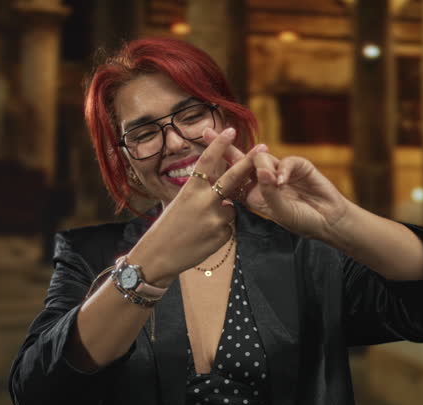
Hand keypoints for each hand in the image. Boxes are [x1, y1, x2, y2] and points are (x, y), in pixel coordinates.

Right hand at [127, 128, 257, 284]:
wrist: (158, 256)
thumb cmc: (166, 227)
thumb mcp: (179, 203)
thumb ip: (200, 194)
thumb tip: (221, 189)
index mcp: (190, 190)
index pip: (206, 162)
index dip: (218, 145)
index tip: (229, 130)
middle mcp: (204, 202)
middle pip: (232, 177)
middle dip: (249, 162)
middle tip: (264, 148)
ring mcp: (215, 219)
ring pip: (230, 207)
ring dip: (221, 213)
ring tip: (200, 227)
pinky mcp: (223, 235)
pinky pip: (228, 227)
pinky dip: (219, 230)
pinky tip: (203, 238)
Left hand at [202, 131, 349, 239]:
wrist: (328, 221)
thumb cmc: (301, 220)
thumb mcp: (278, 211)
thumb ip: (268, 191)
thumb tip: (261, 169)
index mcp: (255, 194)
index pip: (232, 179)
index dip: (218, 167)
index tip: (199, 156)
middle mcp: (264, 180)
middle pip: (240, 160)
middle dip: (224, 147)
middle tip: (207, 132)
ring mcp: (279, 171)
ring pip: (261, 158)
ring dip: (263, 167)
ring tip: (273, 183)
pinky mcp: (297, 165)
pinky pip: (284, 161)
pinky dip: (282, 170)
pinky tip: (283, 182)